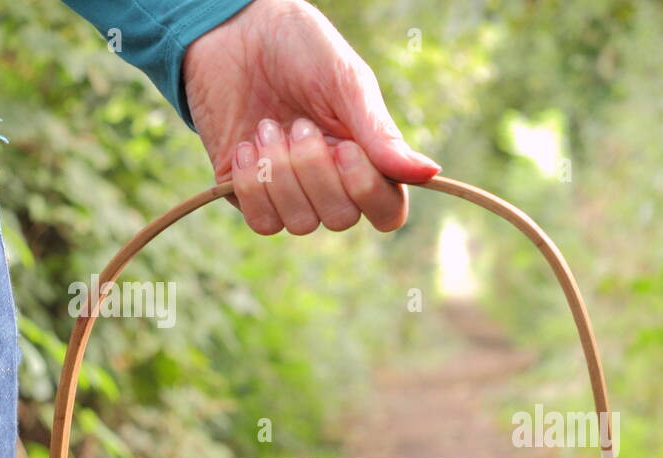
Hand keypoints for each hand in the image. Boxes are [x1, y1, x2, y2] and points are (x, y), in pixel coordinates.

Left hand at [183, 0, 439, 235]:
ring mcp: (291, 193)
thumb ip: (381, 133)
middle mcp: (333, 184)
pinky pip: (263, 221)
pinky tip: (247, 146)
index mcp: (367, 159)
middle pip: (340, 219)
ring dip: (280, 173)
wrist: (232, 30)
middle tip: (300, 123)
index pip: (387, 212)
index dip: (367, 192)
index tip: (345, 148)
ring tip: (268, 126)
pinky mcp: (249, 194)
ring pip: (301, 223)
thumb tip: (430, 173)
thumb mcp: (346, 82)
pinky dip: (253, 185)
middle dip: (314, 171)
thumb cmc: (298, 49)